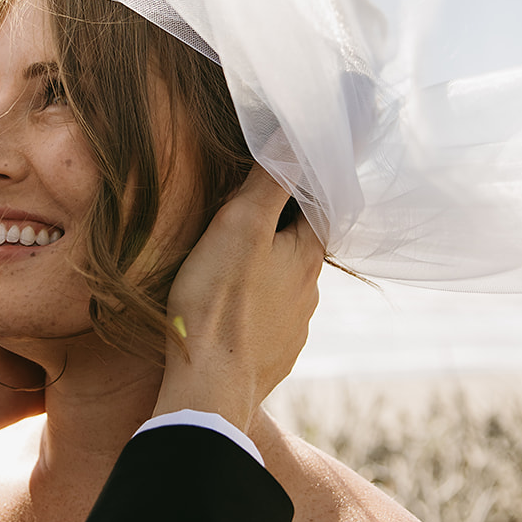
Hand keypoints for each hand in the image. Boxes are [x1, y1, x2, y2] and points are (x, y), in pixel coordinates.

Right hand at [154, 165, 321, 434]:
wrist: (209, 386)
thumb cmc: (219, 300)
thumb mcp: (239, 224)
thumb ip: (269, 180)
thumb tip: (296, 135)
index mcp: (307, 256)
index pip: (312, 209)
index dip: (289, 192)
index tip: (263, 182)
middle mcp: (310, 294)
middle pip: (295, 249)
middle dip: (270, 235)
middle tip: (231, 224)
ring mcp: (294, 331)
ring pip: (280, 289)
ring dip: (259, 277)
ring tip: (222, 272)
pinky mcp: (273, 359)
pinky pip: (265, 325)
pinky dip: (249, 314)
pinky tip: (223, 314)